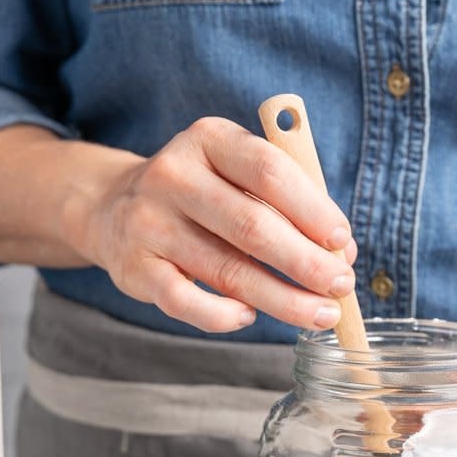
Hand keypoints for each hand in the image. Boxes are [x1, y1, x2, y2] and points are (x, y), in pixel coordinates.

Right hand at [73, 116, 357, 333]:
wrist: (114, 207)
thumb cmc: (201, 194)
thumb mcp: (237, 174)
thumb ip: (288, 204)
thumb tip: (340, 253)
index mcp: (209, 140)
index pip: (270, 171)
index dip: (313, 210)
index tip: (342, 242)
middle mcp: (174, 175)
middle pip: (253, 226)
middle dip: (306, 263)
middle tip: (341, 287)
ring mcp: (149, 222)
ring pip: (228, 271)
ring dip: (283, 300)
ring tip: (320, 314)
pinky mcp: (135, 268)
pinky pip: (187, 302)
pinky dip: (225, 316)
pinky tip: (250, 316)